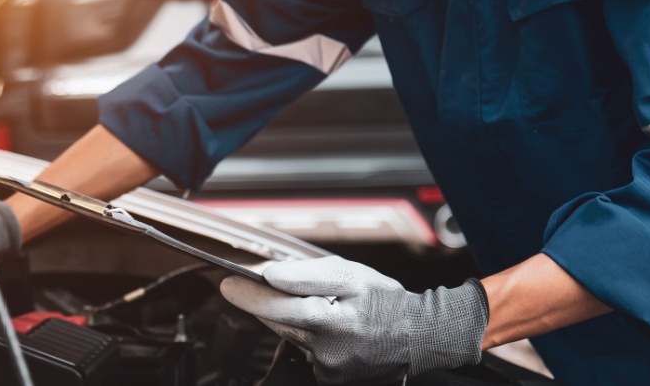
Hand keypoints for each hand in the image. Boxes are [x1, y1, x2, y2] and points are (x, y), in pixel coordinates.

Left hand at [219, 256, 487, 384]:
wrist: (421, 337)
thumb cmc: (386, 301)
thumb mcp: (350, 275)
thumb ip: (306, 274)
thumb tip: (268, 274)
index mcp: (334, 322)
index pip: (277, 308)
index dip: (249, 296)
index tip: (228, 284)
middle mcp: (329, 351)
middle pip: (280, 323)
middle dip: (268, 304)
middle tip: (261, 285)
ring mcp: (328, 368)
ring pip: (290, 337)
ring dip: (291, 319)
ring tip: (320, 307)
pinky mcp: (330, 378)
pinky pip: (304, 352)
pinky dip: (306, 337)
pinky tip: (327, 329)